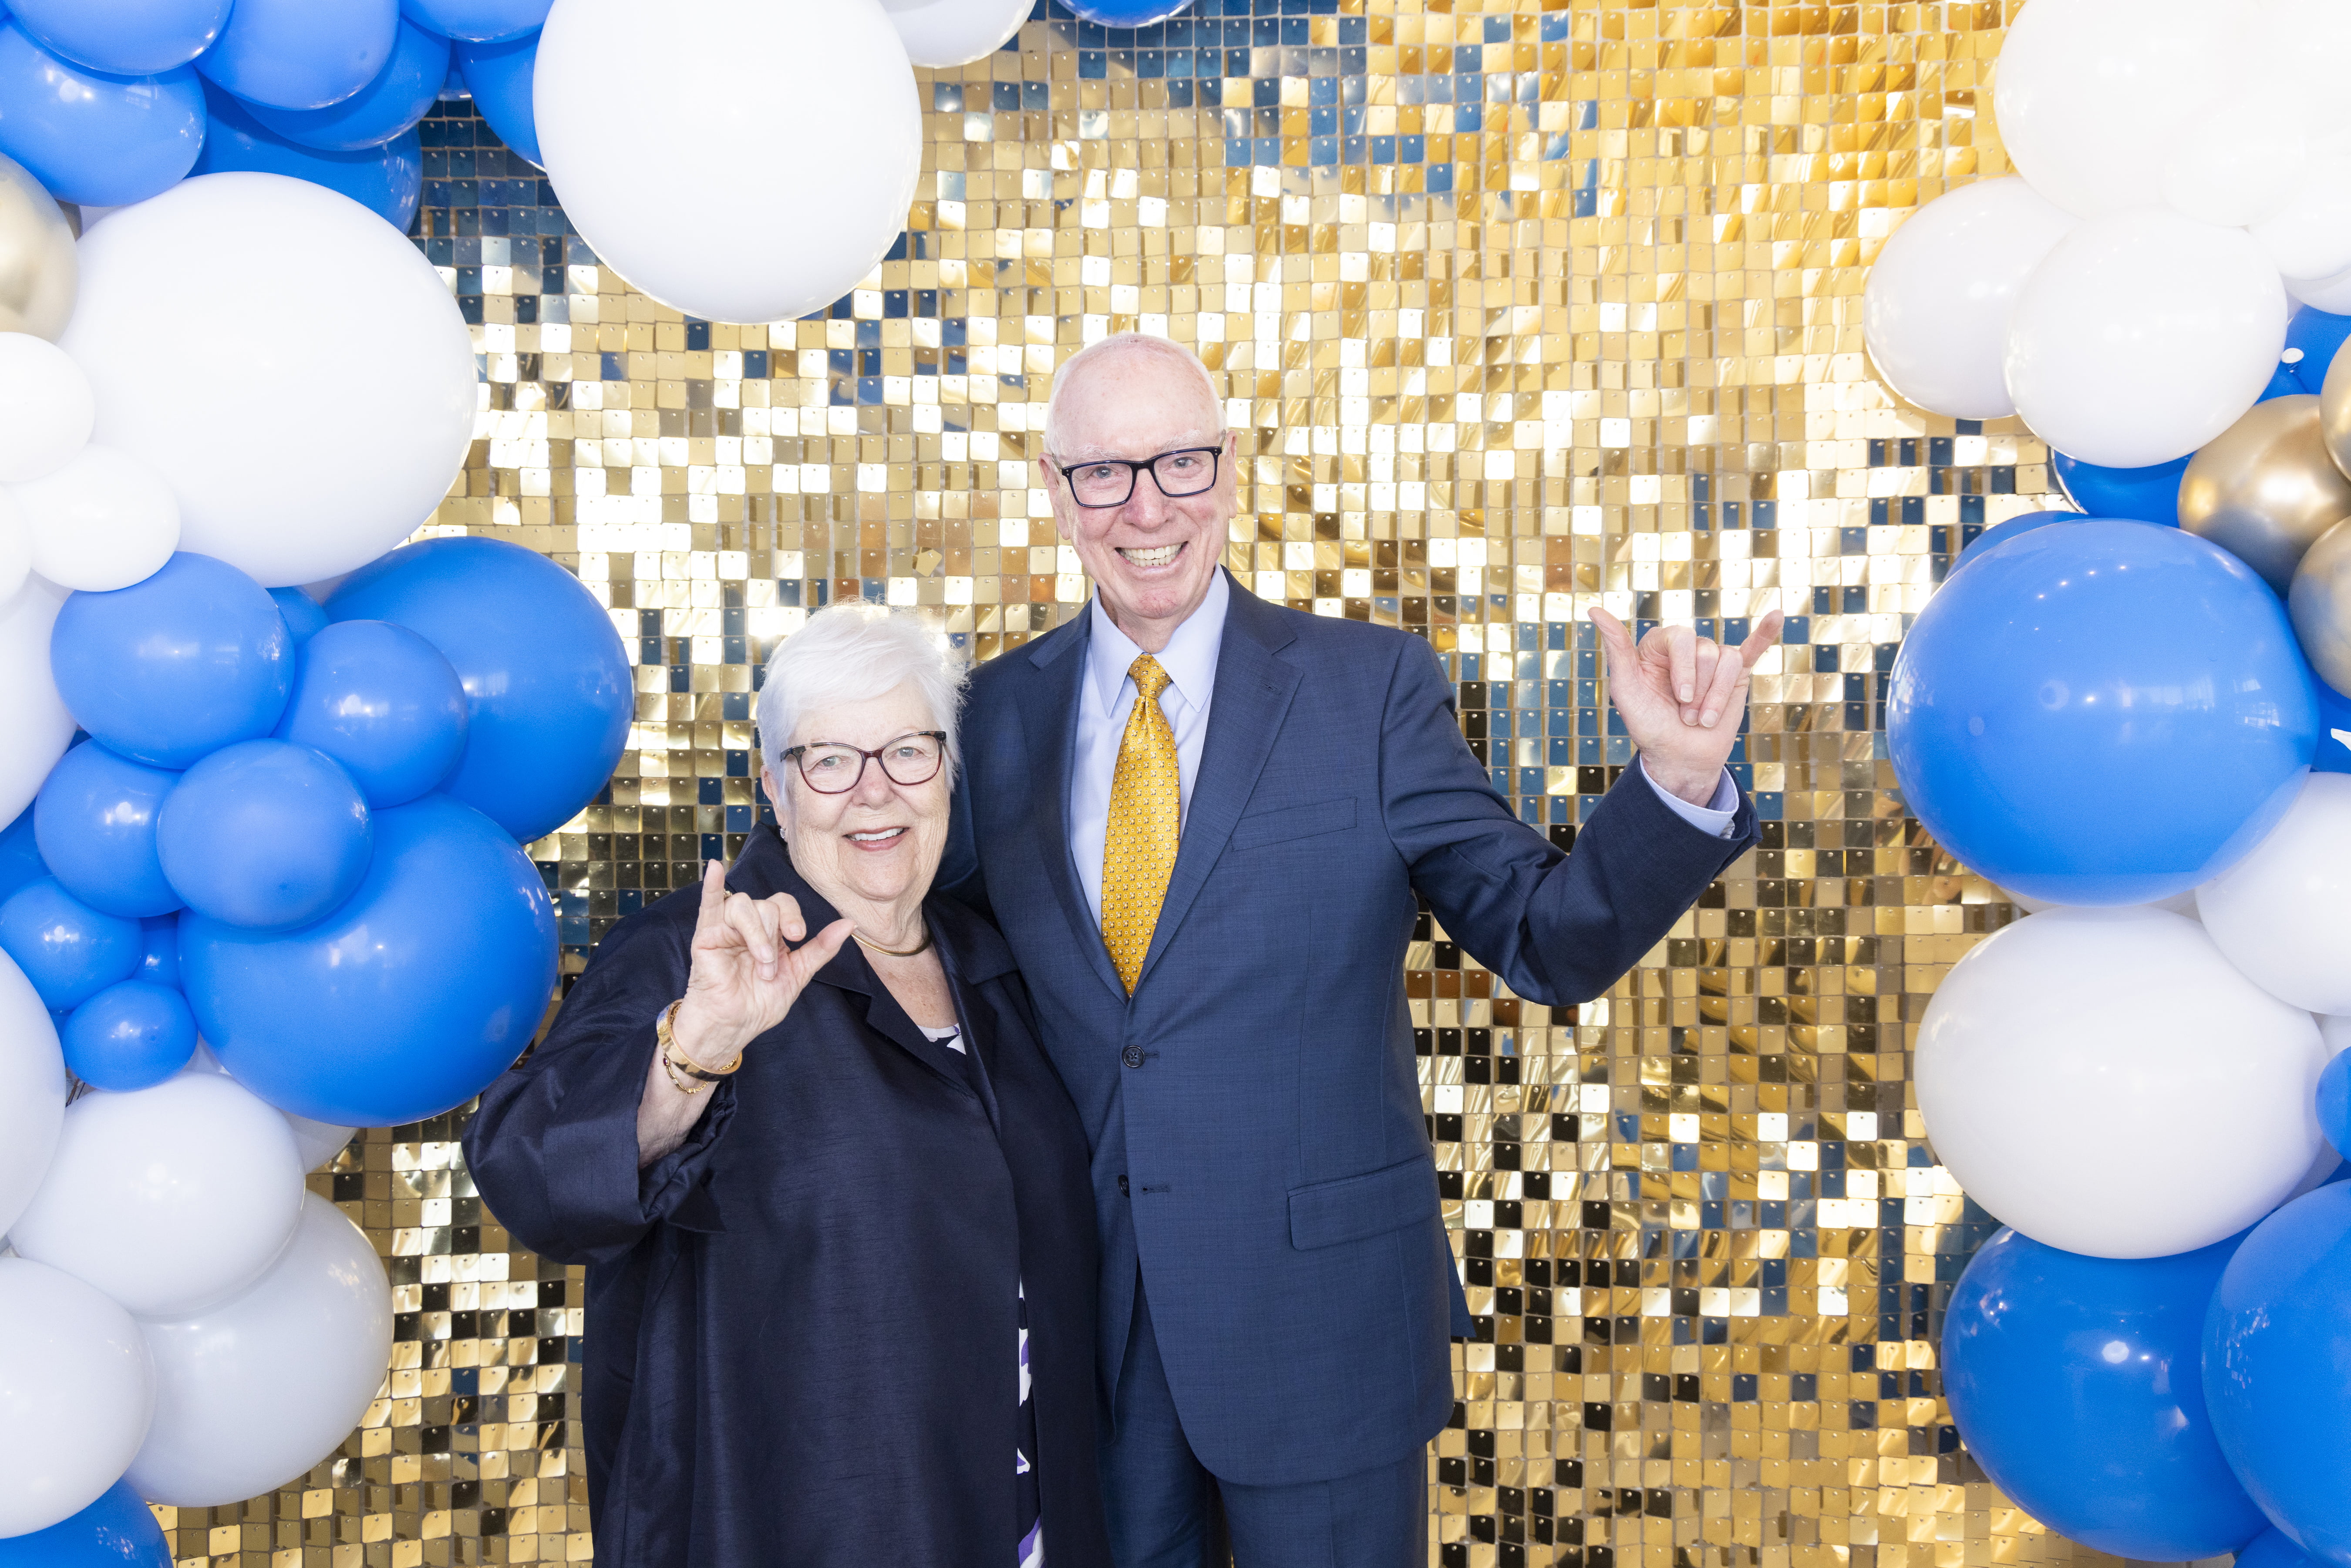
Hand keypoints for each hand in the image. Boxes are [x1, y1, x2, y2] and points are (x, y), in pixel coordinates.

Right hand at [670, 860, 848, 1069]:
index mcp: (771, 932)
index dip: (793, 916)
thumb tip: (850, 923)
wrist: (734, 1026)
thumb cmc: (760, 1003)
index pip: (784, 904)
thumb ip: (821, 948)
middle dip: (773, 937)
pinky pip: (709, 904)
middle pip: (766, 905)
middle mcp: (749, 925)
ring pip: (744, 905)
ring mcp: (726, 928)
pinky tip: (714, 868)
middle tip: (769, 968)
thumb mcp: (798, 974)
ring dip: (757, 934)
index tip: (798, 937)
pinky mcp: (706, 936)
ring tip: (758, 962)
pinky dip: (711, 886)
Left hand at [1588, 607, 1783, 807]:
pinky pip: (1752, 649)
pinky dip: (1766, 633)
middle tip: (1688, 715)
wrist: (1679, 758)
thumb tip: (1594, 609)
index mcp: (1658, 646)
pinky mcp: (1736, 676)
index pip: (1680, 636)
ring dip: (1717, 697)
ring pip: (1727, 661)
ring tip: (1703, 719)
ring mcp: (1713, 661)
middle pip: (1706, 650)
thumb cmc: (1649, 725)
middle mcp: (1686, 648)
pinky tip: (1779, 615)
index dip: (1685, 669)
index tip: (1680, 699)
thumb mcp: (1626, 689)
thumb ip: (1616, 649)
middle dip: (1700, 688)